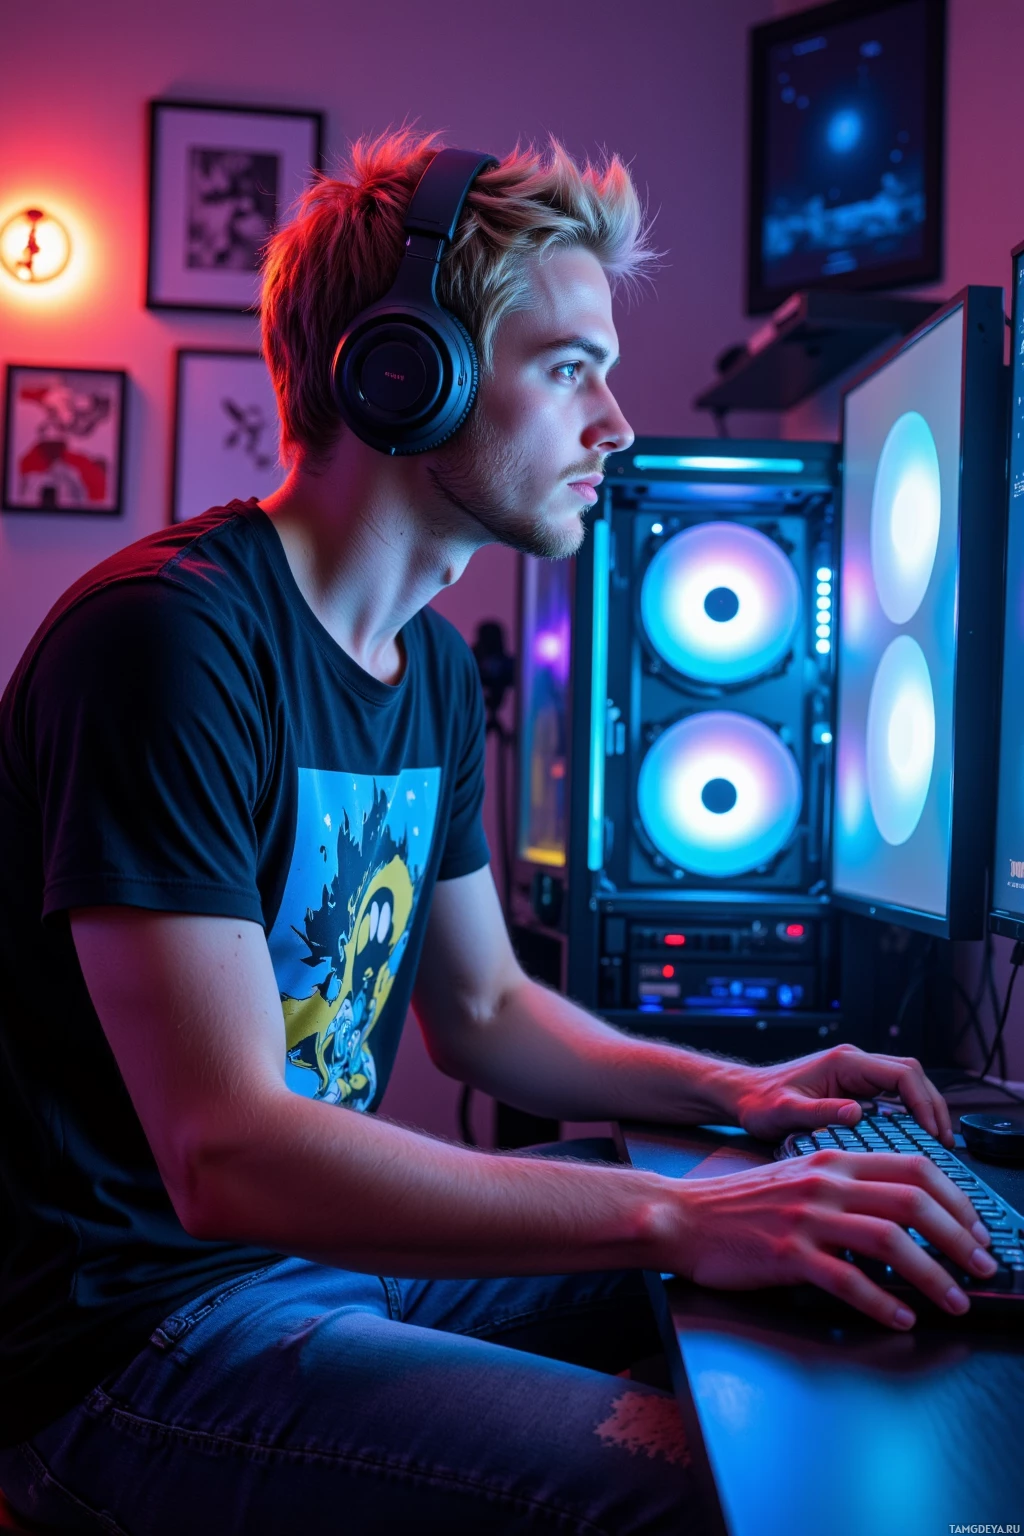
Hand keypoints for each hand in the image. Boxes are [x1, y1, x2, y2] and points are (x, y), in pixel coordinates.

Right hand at [669, 1150, 996, 1328]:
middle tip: (982, 1266)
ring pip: (889, 1241)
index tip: (976, 1229)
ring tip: (955, 1300)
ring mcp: (807, 1218)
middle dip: (959, 1237)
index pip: (914, 1167)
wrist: (685, 1216)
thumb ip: (847, 1186)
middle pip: (912, 1200)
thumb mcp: (800, 1178)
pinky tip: (901, 1318)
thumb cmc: (742, 1204)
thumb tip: (904, 1211)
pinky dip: (883, 1303)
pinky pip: (848, 1281)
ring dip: (933, 1275)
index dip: (956, 1199)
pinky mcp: (788, 1255)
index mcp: (833, 1160)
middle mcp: (825, 1183)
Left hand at [728, 1042, 954, 1145]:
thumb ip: (819, 1112)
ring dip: (924, 1107)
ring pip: (906, 1082)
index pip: (902, 1073)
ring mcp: (855, 1073)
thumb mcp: (785, 1112)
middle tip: (942, 1141)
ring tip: (935, 1141)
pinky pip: (892, 1093)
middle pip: (911, 1074)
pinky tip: (913, 1136)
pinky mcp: (852, 1086)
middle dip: (932, 1105)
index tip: (933, 1132)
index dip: (924, 1102)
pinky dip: (909, 1111)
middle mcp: (854, 1062)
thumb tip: (856, 1114)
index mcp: (844, 1062)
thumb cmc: (759, 1103)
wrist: (742, 1096)